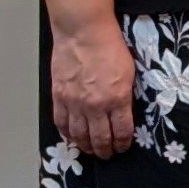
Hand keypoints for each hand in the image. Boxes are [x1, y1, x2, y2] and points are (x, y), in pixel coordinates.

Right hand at [48, 17, 139, 158]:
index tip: (123, 147)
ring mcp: (74, 102)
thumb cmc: (109, 46)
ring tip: (90, 150)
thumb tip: (124, 112)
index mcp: (117, 98)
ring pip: (79, 134)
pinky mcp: (59, 96)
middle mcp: (95, 105)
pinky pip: (61, 122)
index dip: (123, 143)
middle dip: (105, 150)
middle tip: (107, 155)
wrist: (84, 32)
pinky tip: (71, 137)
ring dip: (85, 146)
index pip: (122, 130)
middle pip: (100, 137)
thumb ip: (125, 95)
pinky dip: (67, 133)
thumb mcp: (129, 73)